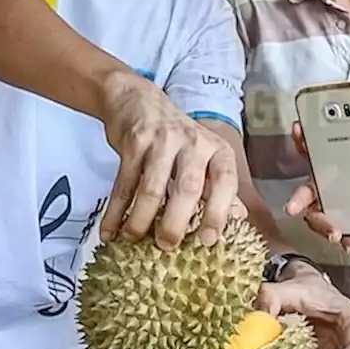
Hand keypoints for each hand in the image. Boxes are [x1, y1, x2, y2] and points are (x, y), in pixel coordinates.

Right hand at [98, 72, 244, 249]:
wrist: (140, 102)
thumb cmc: (177, 140)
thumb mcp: (205, 157)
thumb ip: (220, 187)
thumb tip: (240, 217)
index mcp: (216, 150)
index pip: (225, 182)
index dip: (218, 212)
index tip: (207, 240)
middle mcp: (194, 143)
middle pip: (188, 188)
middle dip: (175, 222)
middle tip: (166, 246)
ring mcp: (162, 140)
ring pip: (152, 188)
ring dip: (141, 220)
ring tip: (133, 239)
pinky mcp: (134, 142)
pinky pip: (124, 184)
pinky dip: (115, 211)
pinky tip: (110, 231)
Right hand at [283, 122, 349, 253]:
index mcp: (335, 167)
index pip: (313, 151)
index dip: (302, 140)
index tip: (297, 130)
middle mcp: (329, 187)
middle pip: (306, 193)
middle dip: (297, 200)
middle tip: (292, 207)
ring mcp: (336, 208)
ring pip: (318, 218)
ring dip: (323, 226)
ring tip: (335, 233)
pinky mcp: (347, 225)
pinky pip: (340, 234)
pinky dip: (343, 240)